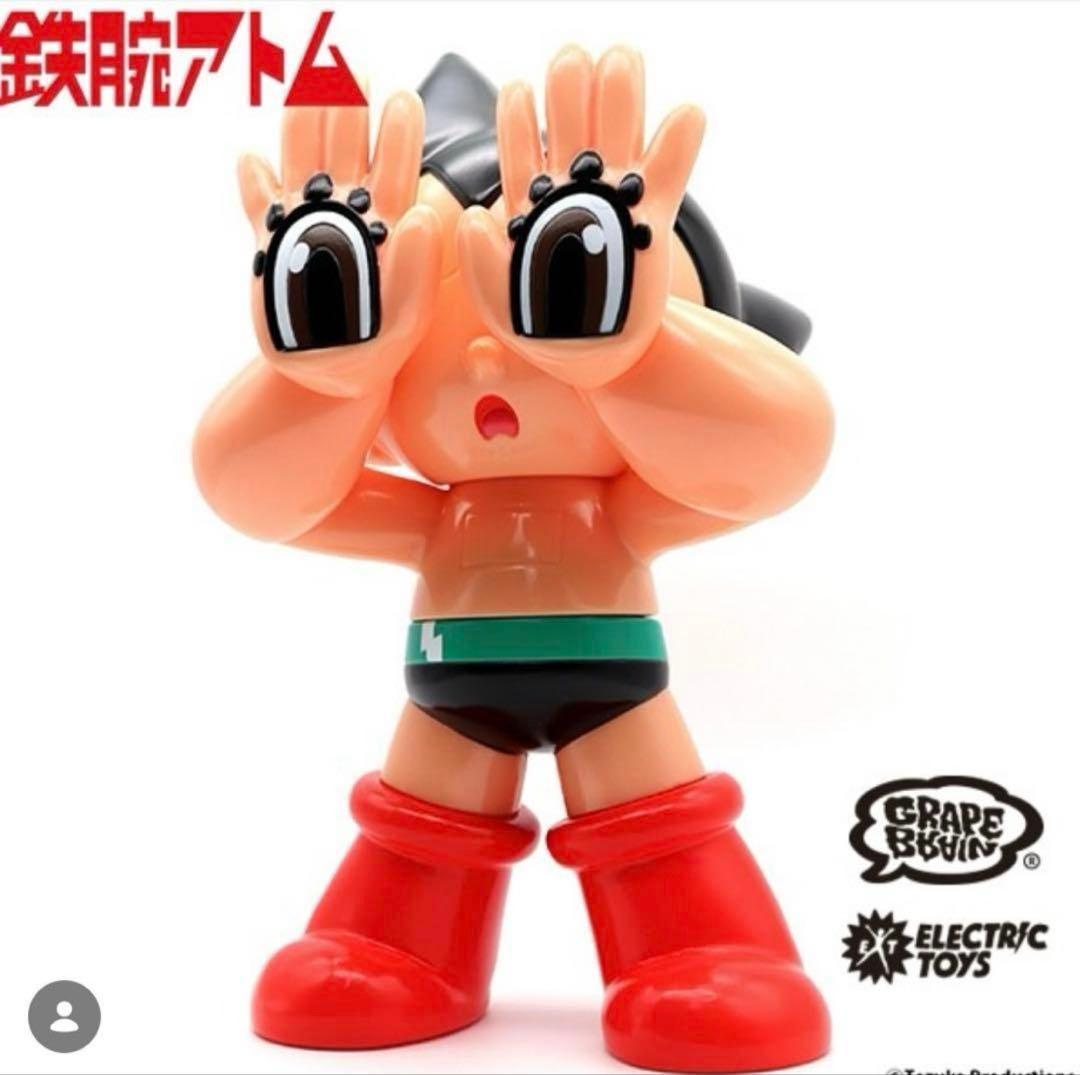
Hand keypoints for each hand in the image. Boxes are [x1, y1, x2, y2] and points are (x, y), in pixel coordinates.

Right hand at [237, 93, 440, 396]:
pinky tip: (246, 159)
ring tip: (307, 81)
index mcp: (382, 231)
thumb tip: (417, 220)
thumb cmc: (375, 354)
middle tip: (353, 66)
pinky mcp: (269, 247)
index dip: (395, 135)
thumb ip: (414, 278)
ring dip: (304, 123)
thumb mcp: (405, 324)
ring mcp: (304, 227)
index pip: (392, 172)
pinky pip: (258, 207)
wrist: (331, 377)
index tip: (403, 100)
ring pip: (302, 163)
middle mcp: (344, 219)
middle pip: (345, 150)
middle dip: (348, 107)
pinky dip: (252, 186)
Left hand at [457, 45, 704, 389]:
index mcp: (531, 211)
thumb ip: (482, 269)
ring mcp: (616, 204)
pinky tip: (687, 112)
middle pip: (570, 135)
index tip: (517, 91)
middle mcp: (574, 197)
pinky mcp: (654, 222)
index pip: (519, 155)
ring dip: (620, 100)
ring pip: (617, 141)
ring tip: (621, 60)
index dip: (518, 122)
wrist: (603, 362)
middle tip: (570, 58)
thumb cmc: (548, 336)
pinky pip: (669, 176)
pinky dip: (678, 144)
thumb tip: (474, 219)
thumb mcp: (502, 310)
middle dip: (568, 95)